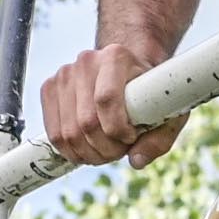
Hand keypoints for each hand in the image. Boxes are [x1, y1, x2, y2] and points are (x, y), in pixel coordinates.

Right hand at [42, 40, 181, 165]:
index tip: (132, 137)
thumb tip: (136, 161)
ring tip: (106, 150)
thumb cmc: (149, 91)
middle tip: (120, 150)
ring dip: (89, 153)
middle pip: (86, 122)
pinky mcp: (50, 88)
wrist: (126, 70)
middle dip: (106, 148)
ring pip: (68, 133)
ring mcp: (64, 74)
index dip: (118, 130)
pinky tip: (89, 149)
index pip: (106, 99)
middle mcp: (86, 61)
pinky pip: (54, 133)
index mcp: (117, 57)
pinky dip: (71, 151)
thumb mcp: (168, 110)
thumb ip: (159, 138)